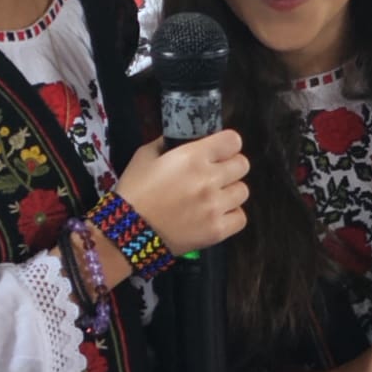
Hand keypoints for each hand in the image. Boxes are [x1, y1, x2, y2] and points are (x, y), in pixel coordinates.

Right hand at [116, 132, 247, 254]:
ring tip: (214, 196)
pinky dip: (231, 214)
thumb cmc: (134, 189)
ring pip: (243, 191)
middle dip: (230, 166)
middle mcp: (209, 179)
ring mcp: (216, 206)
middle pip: (242, 165)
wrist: (128, 231)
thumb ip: (166, 144)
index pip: (232, 141)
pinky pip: (240, 217)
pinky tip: (215, 214)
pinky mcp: (218, 230)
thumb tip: (181, 140)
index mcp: (192, 157)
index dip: (227, 144)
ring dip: (230, 191)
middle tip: (216, 173)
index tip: (219, 150)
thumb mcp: (144, 156)